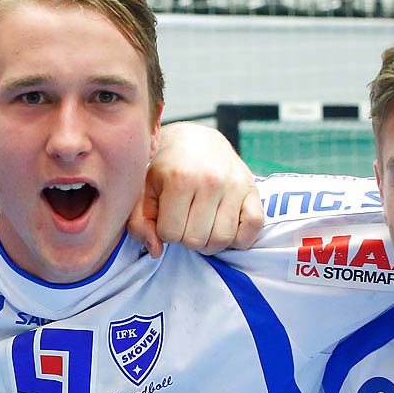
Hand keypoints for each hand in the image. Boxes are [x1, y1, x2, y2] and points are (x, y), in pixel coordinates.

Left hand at [129, 122, 263, 258]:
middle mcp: (211, 181)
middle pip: (196, 240)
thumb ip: (140, 222)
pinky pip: (253, 228)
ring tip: (202, 226)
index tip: (167, 216)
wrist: (197, 141)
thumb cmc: (167, 169)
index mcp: (180, 179)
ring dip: (210, 241)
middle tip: (185, 221)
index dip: (165, 231)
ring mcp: (235, 185)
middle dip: (186, 237)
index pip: (170, 234)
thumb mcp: (145, 190)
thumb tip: (156, 251)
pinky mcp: (253, 190)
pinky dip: (240, 237)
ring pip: (223, 239)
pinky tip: (225, 227)